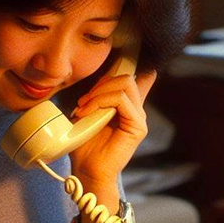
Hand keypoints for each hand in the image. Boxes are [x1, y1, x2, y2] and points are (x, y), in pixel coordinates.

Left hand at [68, 70, 156, 211]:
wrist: (87, 171)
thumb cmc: (85, 146)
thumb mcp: (87, 115)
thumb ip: (96, 98)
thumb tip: (95, 81)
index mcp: (127, 107)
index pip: (139, 79)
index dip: (134, 63)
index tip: (126, 51)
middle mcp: (136, 111)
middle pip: (126, 78)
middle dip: (102, 83)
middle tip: (83, 101)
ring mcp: (139, 119)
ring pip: (124, 85)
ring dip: (99, 93)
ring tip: (84, 108)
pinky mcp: (137, 127)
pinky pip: (121, 101)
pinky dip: (102, 102)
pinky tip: (90, 112)